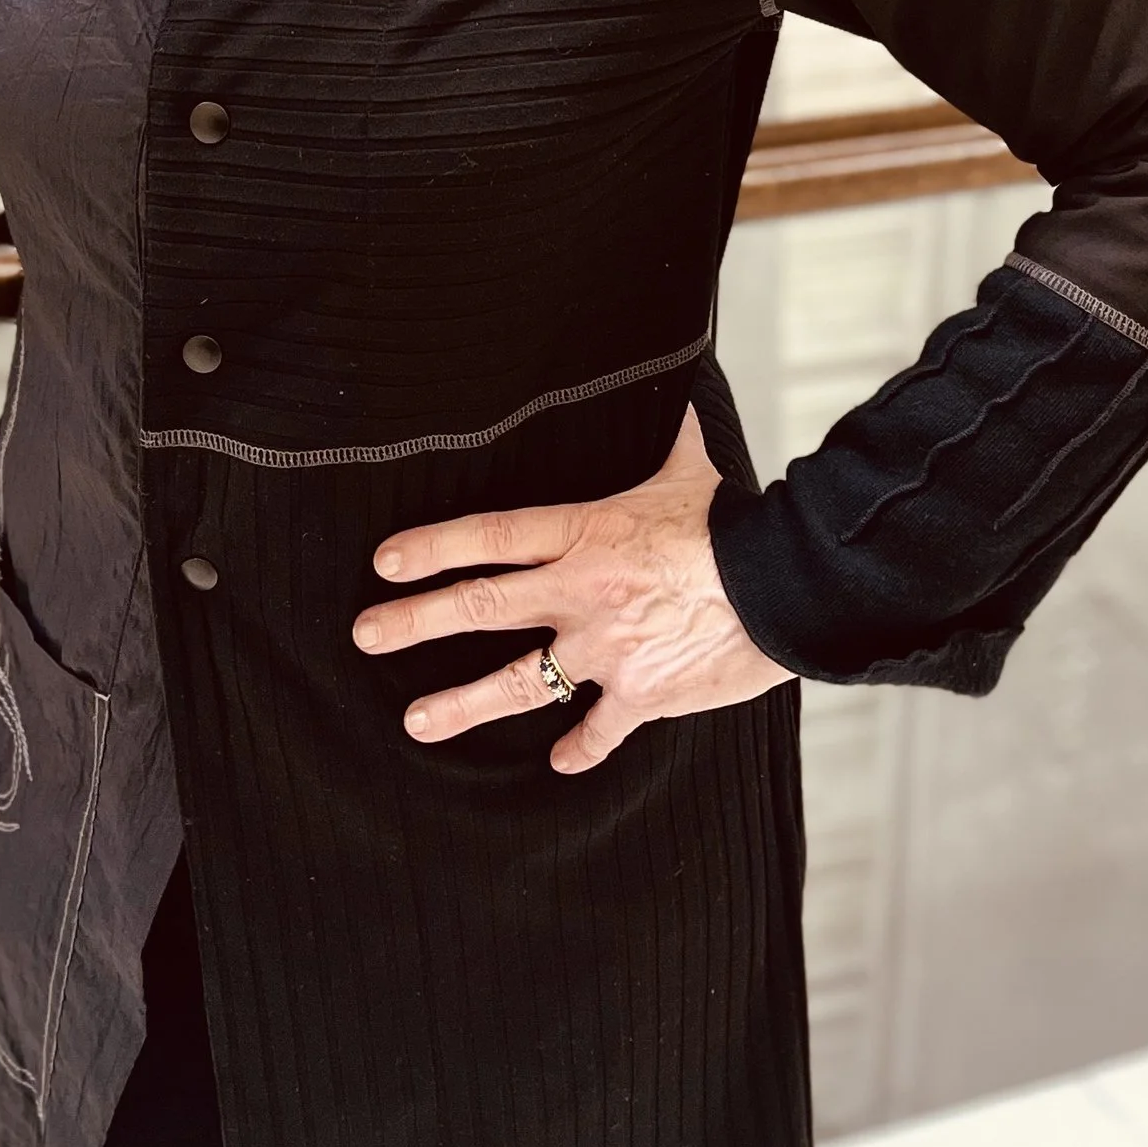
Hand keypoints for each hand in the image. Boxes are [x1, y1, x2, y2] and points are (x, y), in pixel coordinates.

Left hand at [352, 403, 792, 773]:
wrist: (781, 587)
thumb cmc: (733, 522)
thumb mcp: (689, 467)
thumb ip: (670, 433)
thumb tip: (678, 384)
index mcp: (582, 534)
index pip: (488, 536)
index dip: (431, 547)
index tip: (385, 564)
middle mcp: (579, 593)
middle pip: (480, 606)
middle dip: (415, 622)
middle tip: (366, 635)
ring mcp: (605, 649)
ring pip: (519, 682)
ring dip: (463, 704)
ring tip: (416, 722)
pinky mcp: (641, 695)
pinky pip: (598, 729)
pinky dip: (579, 748)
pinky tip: (559, 761)